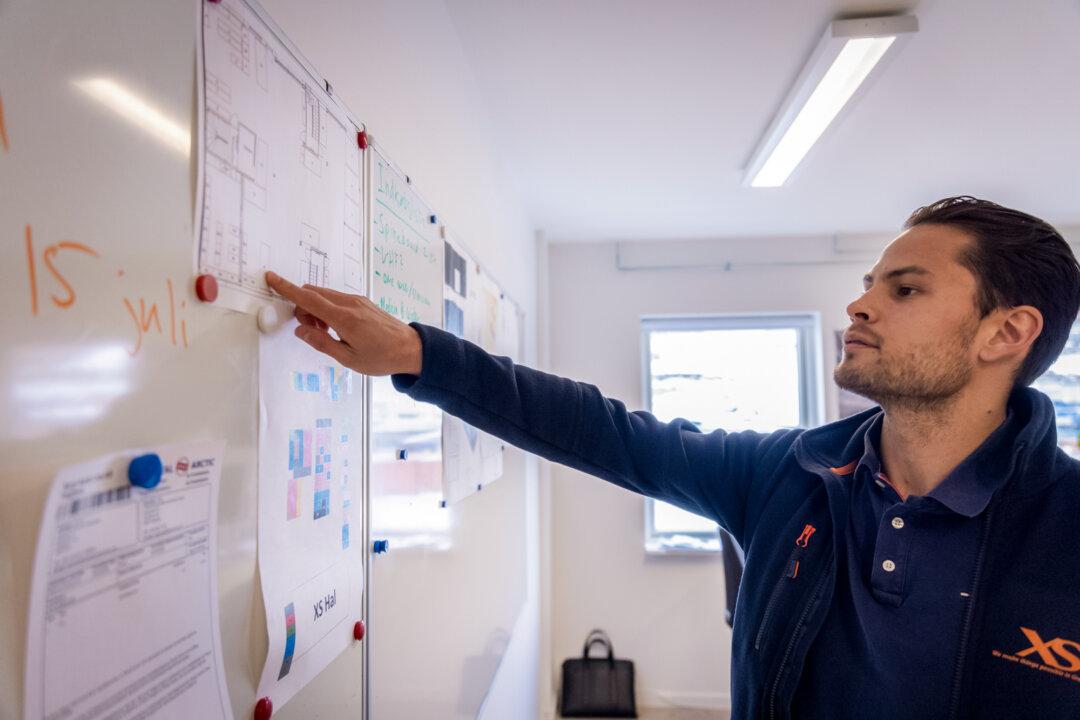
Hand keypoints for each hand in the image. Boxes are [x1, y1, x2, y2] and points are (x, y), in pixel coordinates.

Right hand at [264, 271, 422, 375]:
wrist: (411, 349)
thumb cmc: (382, 357)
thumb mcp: (348, 359)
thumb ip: (322, 343)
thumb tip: (300, 331)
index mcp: (344, 318)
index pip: (308, 298)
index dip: (287, 288)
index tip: (272, 278)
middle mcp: (350, 304)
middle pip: (314, 293)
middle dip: (302, 307)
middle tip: (310, 331)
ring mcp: (358, 300)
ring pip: (325, 295)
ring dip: (316, 309)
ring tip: (327, 333)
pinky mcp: (362, 302)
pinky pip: (336, 298)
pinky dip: (328, 309)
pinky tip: (336, 327)